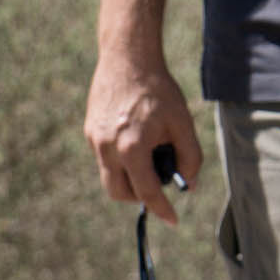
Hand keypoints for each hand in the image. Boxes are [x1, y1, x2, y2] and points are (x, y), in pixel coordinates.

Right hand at [84, 51, 201, 225]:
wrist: (128, 58)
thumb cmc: (159, 91)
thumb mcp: (183, 124)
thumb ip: (189, 158)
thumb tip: (188, 184)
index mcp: (131, 148)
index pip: (147, 192)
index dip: (162, 209)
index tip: (173, 220)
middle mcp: (107, 147)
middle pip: (119, 192)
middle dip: (140, 197)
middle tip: (159, 184)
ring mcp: (94, 139)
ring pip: (109, 177)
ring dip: (130, 178)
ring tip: (149, 156)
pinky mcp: (90, 130)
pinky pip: (105, 158)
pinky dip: (121, 161)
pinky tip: (137, 139)